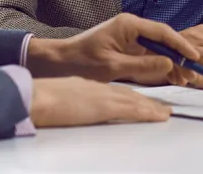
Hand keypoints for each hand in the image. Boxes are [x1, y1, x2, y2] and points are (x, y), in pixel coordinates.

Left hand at [27, 12, 200, 84]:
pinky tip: (176, 78)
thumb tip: (169, 64)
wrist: (60, 63)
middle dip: (181, 55)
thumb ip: (142, 65)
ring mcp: (131, 40)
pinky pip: (151, 58)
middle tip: (198, 69)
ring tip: (191, 77)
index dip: (180, 44)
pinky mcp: (129, 51)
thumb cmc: (81, 61)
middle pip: (164, 40)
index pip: (161, 31)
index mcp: (129, 25)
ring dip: (174, 63)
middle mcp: (133, 29)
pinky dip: (163, 67)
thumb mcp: (112, 66)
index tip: (194, 55)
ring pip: (160, 50)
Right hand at [30, 76, 169, 126]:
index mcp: (90, 87)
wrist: (36, 96)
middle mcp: (101, 88)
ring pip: (135, 100)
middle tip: (164, 107)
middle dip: (147, 101)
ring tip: (166, 112)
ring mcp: (104, 96)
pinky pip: (132, 108)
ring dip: (152, 106)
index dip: (132, 98)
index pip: (117, 92)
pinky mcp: (105, 106)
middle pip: (130, 94)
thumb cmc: (42, 98)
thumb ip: (75, 99)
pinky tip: (160, 116)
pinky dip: (148, 111)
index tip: (144, 103)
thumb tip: (78, 106)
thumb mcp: (62, 97)